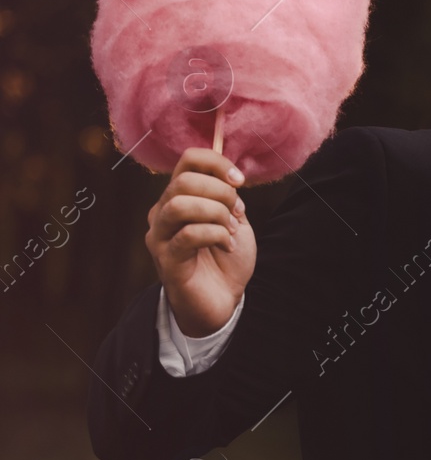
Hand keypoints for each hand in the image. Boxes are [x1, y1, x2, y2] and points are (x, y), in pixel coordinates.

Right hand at [146, 148, 255, 335]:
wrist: (223, 299)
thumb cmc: (226, 259)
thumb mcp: (234, 221)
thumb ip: (229, 197)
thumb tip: (230, 177)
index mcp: (179, 197)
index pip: (188, 160)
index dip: (217, 163)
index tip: (240, 180)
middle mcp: (163, 212)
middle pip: (183, 180)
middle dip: (220, 193)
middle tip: (237, 213)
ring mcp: (161, 236)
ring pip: (180, 205)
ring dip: (216, 214)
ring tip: (231, 230)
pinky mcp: (167, 260)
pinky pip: (189, 235)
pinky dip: (216, 236)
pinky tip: (228, 246)